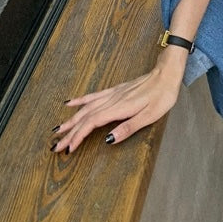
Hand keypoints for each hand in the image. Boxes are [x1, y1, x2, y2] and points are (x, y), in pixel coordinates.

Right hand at [50, 49, 185, 153]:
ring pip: (86, 108)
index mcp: (120, 108)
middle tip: (55, 146)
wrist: (168, 73)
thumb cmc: (163, 95)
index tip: (68, 148)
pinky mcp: (116, 90)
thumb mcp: (151, 115)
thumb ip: (129, 127)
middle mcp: (113, 100)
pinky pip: (94, 96)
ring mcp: (113, 94)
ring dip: (71, 119)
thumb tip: (109, 140)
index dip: (78, 136)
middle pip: (86, 117)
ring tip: (57, 129)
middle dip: (69, 132)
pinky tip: (70, 103)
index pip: (93, 124)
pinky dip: (80, 100)